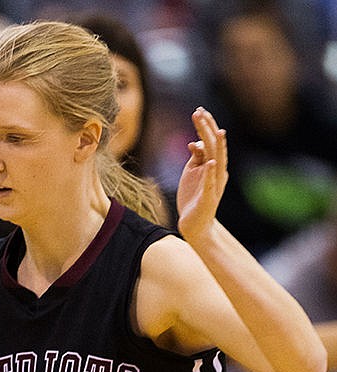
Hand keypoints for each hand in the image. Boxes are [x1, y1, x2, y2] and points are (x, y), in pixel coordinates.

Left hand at [176, 107, 227, 243]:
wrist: (195, 224)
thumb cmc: (193, 197)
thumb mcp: (192, 173)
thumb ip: (195, 157)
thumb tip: (195, 142)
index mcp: (213, 164)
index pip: (211, 141)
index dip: (205, 126)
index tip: (198, 110)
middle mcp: (217, 171)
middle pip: (214, 146)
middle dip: (208, 129)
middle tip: (200, 112)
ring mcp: (214, 184)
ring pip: (218, 162)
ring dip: (217, 147)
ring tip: (217, 132)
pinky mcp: (209, 198)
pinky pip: (210, 184)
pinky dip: (209, 173)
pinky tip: (209, 162)